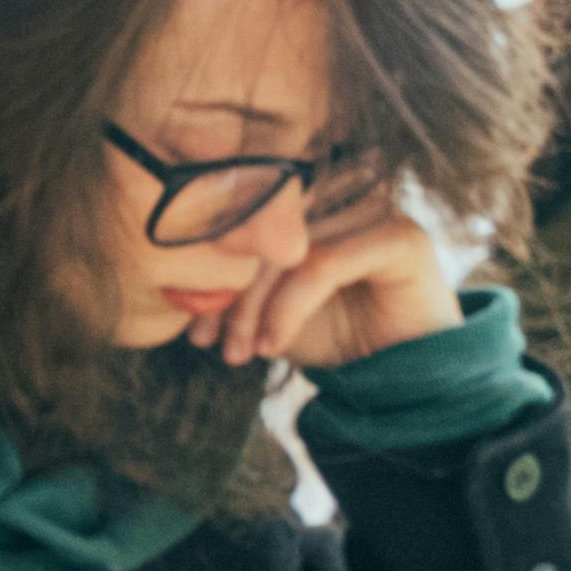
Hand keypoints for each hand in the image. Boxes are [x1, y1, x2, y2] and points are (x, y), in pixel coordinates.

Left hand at [193, 203, 459, 370]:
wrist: (390, 376)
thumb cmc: (324, 334)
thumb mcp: (261, 305)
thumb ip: (226, 278)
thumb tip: (167, 273)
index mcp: (308, 200)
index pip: (245, 214)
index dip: (210, 265)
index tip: (190, 320)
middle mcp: (344, 194)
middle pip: (262, 231)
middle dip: (225, 290)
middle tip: (204, 339)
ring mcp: (376, 210)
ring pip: (286, 250)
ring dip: (250, 307)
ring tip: (236, 351)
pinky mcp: (402, 238)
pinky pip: (321, 266)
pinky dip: (286, 309)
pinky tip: (270, 345)